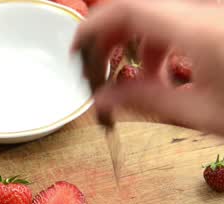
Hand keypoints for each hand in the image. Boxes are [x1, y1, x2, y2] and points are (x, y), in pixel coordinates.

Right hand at [72, 0, 223, 134]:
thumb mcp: (199, 114)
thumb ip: (145, 102)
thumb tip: (101, 100)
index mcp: (195, 31)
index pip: (125, 10)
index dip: (91, 27)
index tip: (75, 52)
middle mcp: (203, 15)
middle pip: (135, 10)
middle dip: (108, 39)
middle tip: (97, 72)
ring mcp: (212, 17)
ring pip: (155, 17)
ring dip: (133, 46)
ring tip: (132, 83)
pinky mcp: (217, 25)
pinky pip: (177, 24)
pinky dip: (157, 45)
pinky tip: (159, 76)